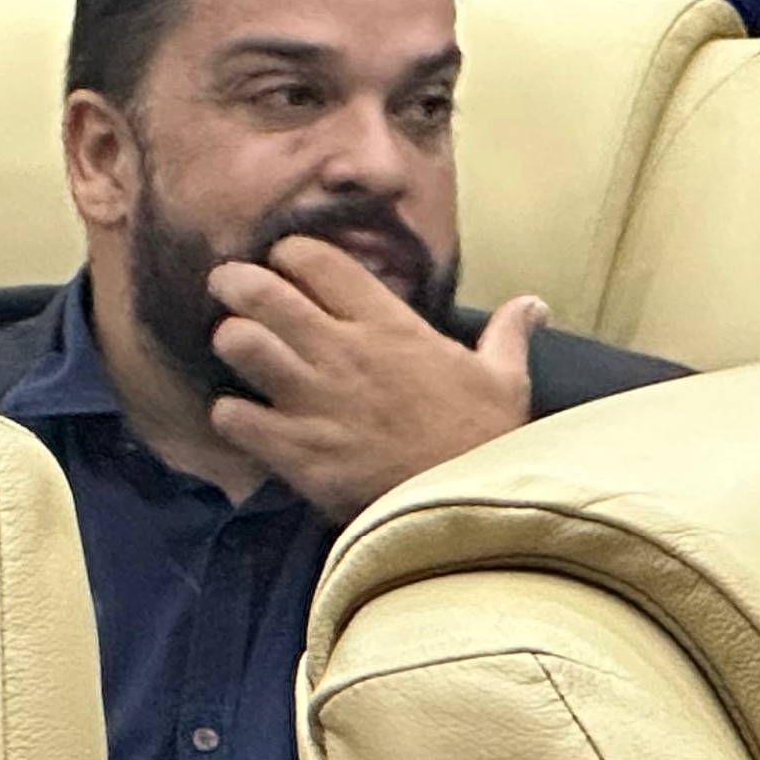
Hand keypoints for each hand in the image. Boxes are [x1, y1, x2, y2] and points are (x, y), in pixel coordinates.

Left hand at [203, 235, 536, 524]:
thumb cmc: (485, 439)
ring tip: (232, 345)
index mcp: (389, 326)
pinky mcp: (293, 449)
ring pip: (239, 345)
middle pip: (263, 294)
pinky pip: (232, 416)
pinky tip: (237, 415)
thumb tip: (533, 305)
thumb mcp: (505, 379)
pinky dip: (227, 413)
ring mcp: (312, 399)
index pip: (321, 263)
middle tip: (227, 285)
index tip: (284, 259)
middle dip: (235, 283)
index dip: (291, 253)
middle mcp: (342, 352)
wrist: (465, 506)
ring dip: (229, 341)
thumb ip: (507, 335)